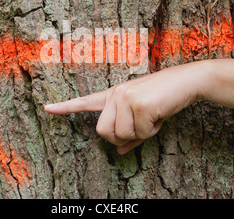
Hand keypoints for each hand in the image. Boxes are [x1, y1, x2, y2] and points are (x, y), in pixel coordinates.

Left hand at [45, 61, 206, 154]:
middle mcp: (115, 94)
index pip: (85, 102)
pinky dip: (153, 131)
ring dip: (140, 134)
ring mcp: (126, 98)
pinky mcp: (139, 104)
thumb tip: (120, 152)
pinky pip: (141, 133)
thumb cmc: (164, 99)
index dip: (65, 107)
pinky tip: (160, 115)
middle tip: (140, 128)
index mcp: (113, 95)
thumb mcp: (145, 117)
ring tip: (153, 118)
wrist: (186, 81)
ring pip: (121, 135)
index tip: (47, 108)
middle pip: (102, 132)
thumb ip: (130, 134)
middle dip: (121, 137)